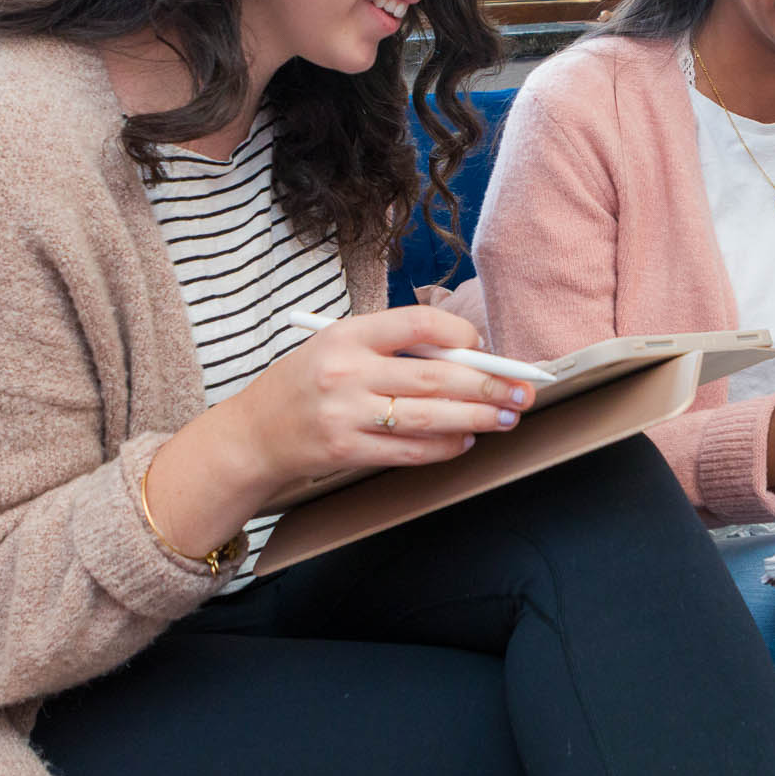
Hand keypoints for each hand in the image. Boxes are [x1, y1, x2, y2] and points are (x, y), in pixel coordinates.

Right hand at [220, 305, 533, 490]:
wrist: (253, 433)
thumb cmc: (306, 383)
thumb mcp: (338, 346)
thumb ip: (392, 347)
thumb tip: (465, 354)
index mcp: (346, 334)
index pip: (417, 323)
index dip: (460, 333)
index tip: (485, 345)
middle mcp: (347, 372)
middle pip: (434, 376)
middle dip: (487, 384)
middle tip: (521, 389)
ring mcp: (346, 415)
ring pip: (429, 417)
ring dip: (477, 418)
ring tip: (507, 417)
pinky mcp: (346, 451)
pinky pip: (410, 451)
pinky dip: (445, 447)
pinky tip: (466, 440)